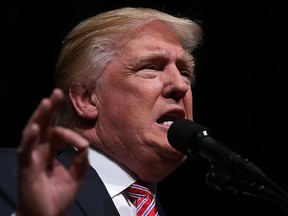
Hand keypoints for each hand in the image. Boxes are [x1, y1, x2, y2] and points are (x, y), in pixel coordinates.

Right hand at [16, 88, 88, 215]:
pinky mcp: (27, 169)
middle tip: (57, 93)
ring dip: (40, 117)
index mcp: (51, 152)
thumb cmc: (57, 197)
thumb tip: (85, 144)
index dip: (71, 136)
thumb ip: (81, 160)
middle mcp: (40, 152)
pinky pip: (26, 152)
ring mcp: (32, 159)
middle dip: (50, 109)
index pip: (59, 134)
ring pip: (34, 133)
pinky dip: (30, 139)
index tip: (83, 145)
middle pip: (45, 126)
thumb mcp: (76, 176)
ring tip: (46, 101)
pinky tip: (35, 127)